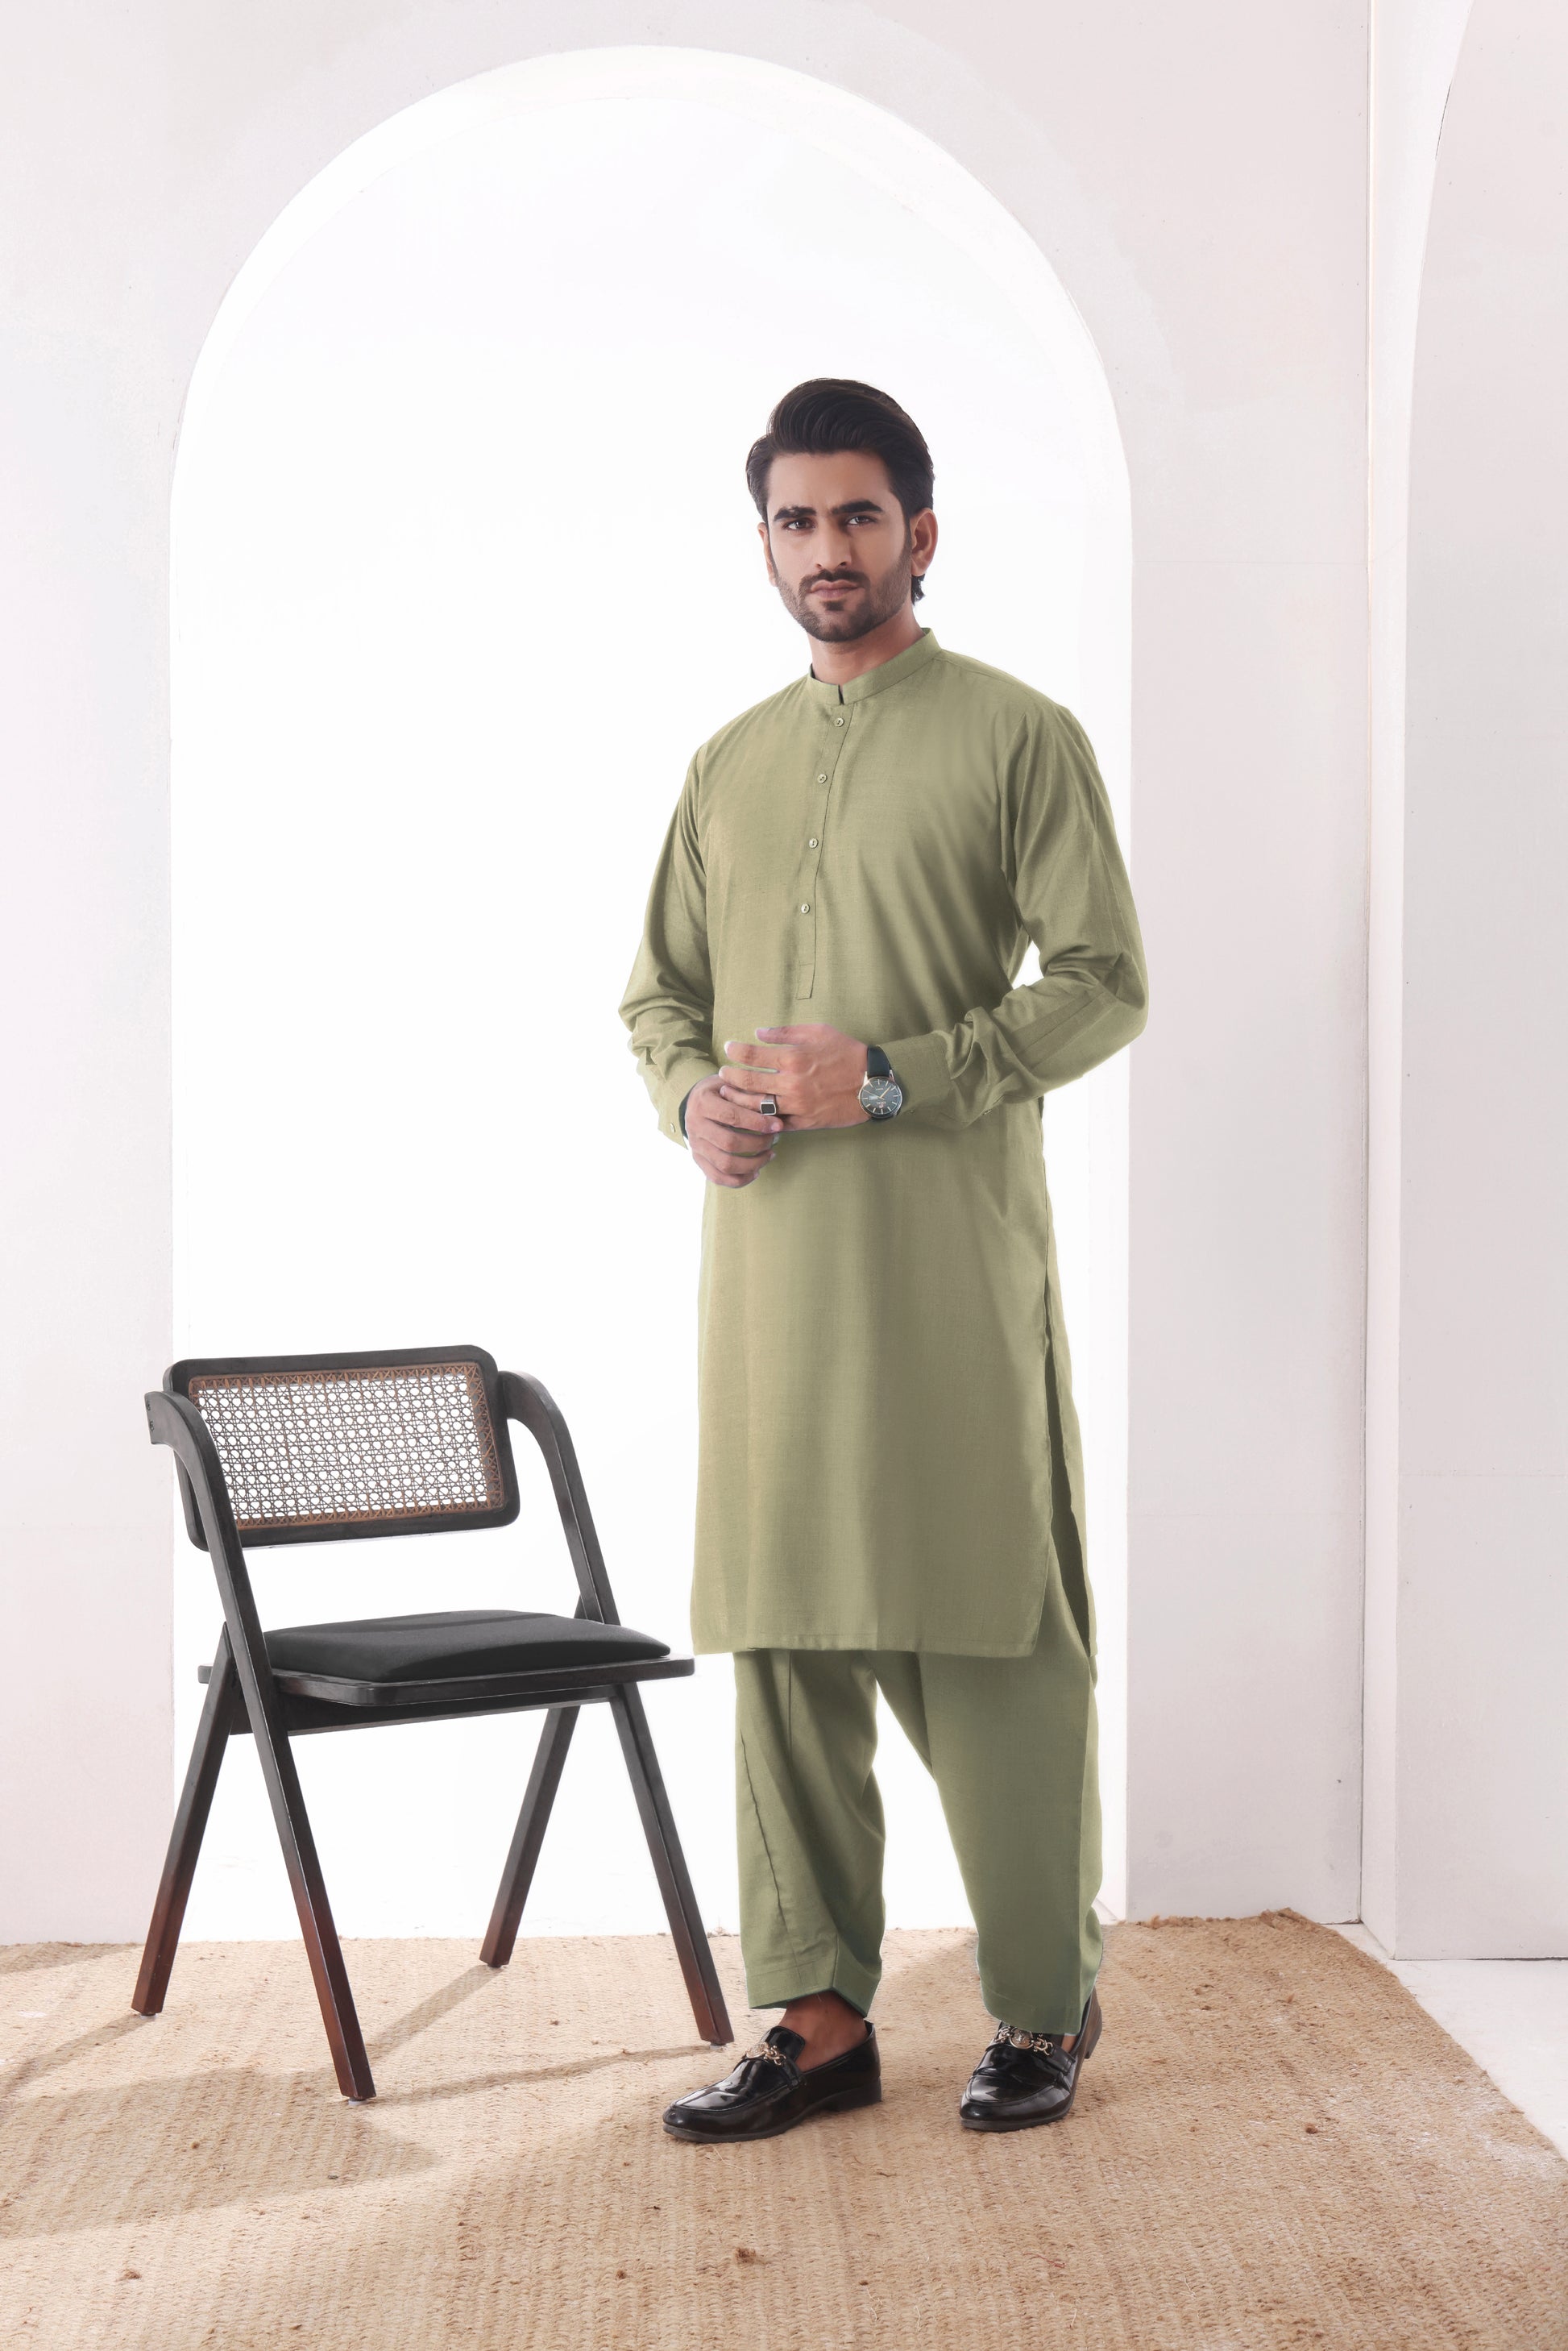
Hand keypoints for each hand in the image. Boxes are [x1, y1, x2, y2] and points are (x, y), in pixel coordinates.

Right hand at [683, 1068, 783, 1188]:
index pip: (732, 1116)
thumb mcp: (733, 1084)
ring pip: (725, 1164)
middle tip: (775, 1139)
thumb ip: (749, 1094)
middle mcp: (694, 1125)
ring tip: (770, 1154)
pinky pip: (717, 1177)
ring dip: (753, 1163)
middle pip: (729, 1143)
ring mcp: (695, 1145)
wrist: (697, 1101)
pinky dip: (739, 1180)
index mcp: (702, 1103)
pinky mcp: (698, 1158)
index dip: (757, 1123)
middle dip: (758, 1144)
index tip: (778, 1125)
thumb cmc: (721, 1090)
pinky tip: (756, 1171)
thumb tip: (772, 1106)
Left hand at [720, 1025, 869, 1130]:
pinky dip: (760, 1120)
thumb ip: (785, 1032)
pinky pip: (775, 1124)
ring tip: (728, 1094)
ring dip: (737, 1100)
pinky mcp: (804, 1123)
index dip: (734, 1051)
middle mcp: (791, 1083)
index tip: (728, 1048)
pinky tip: (750, 1114)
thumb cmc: (847, 1053)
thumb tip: (758, 1033)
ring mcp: (797, 1106)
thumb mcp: (818, 1032)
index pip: (751, 1055)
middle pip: (747, 1083)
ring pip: (756, 1107)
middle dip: (729, 1077)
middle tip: (722, 1073)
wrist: (873, 1083)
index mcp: (793, 1058)